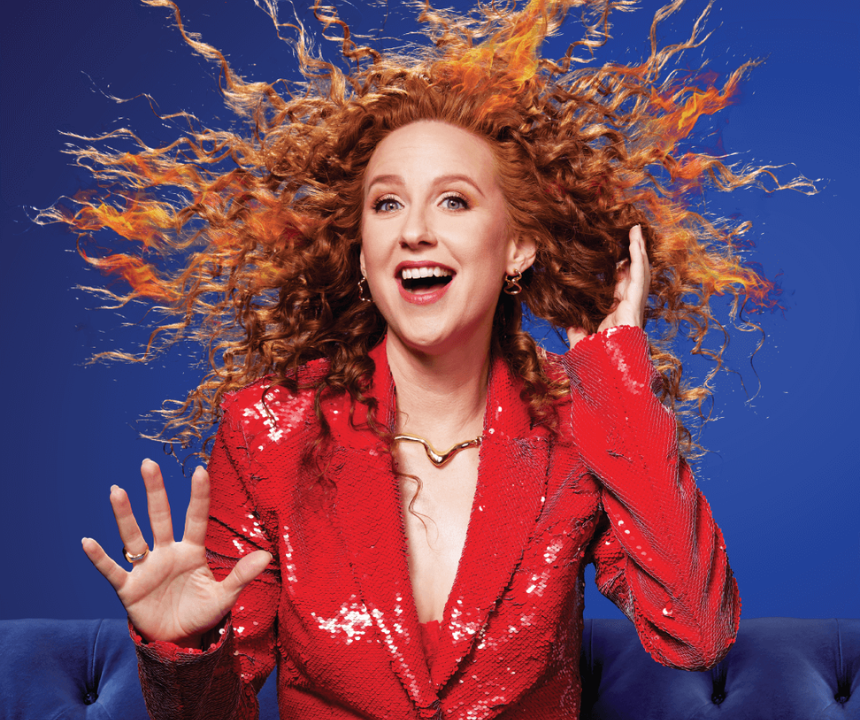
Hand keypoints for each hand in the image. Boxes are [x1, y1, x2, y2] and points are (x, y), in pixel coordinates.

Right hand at [81, 459, 271, 646]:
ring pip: (134, 536)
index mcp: (192, 551)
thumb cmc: (202, 613)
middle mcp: (167, 553)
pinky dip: (100, 557)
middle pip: (160, 517)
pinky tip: (87, 541)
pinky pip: (112, 570)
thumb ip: (241, 575)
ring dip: (124, 515)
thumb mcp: (224, 596)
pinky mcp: (129, 588)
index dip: (198, 496)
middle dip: (155, 491)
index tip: (200, 469)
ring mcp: (146, 568)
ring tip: (116, 490)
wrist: (178, 641)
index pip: (195, 518)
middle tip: (147, 463)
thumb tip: (267, 556)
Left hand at [566, 224, 650, 348]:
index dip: (621, 268)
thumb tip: (567, 319)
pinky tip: (636, 241)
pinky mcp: (635, 303)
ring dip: (638, 249)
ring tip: (635, 230)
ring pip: (639, 270)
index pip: (620, 285)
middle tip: (630, 234)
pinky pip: (638, 275)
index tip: (616, 253)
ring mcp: (634, 304)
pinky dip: (638, 256)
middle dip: (633, 253)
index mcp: (617, 312)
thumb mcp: (581, 338)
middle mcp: (628, 306)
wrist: (607, 369)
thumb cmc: (597, 359)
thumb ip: (576, 328)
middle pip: (632, 273)